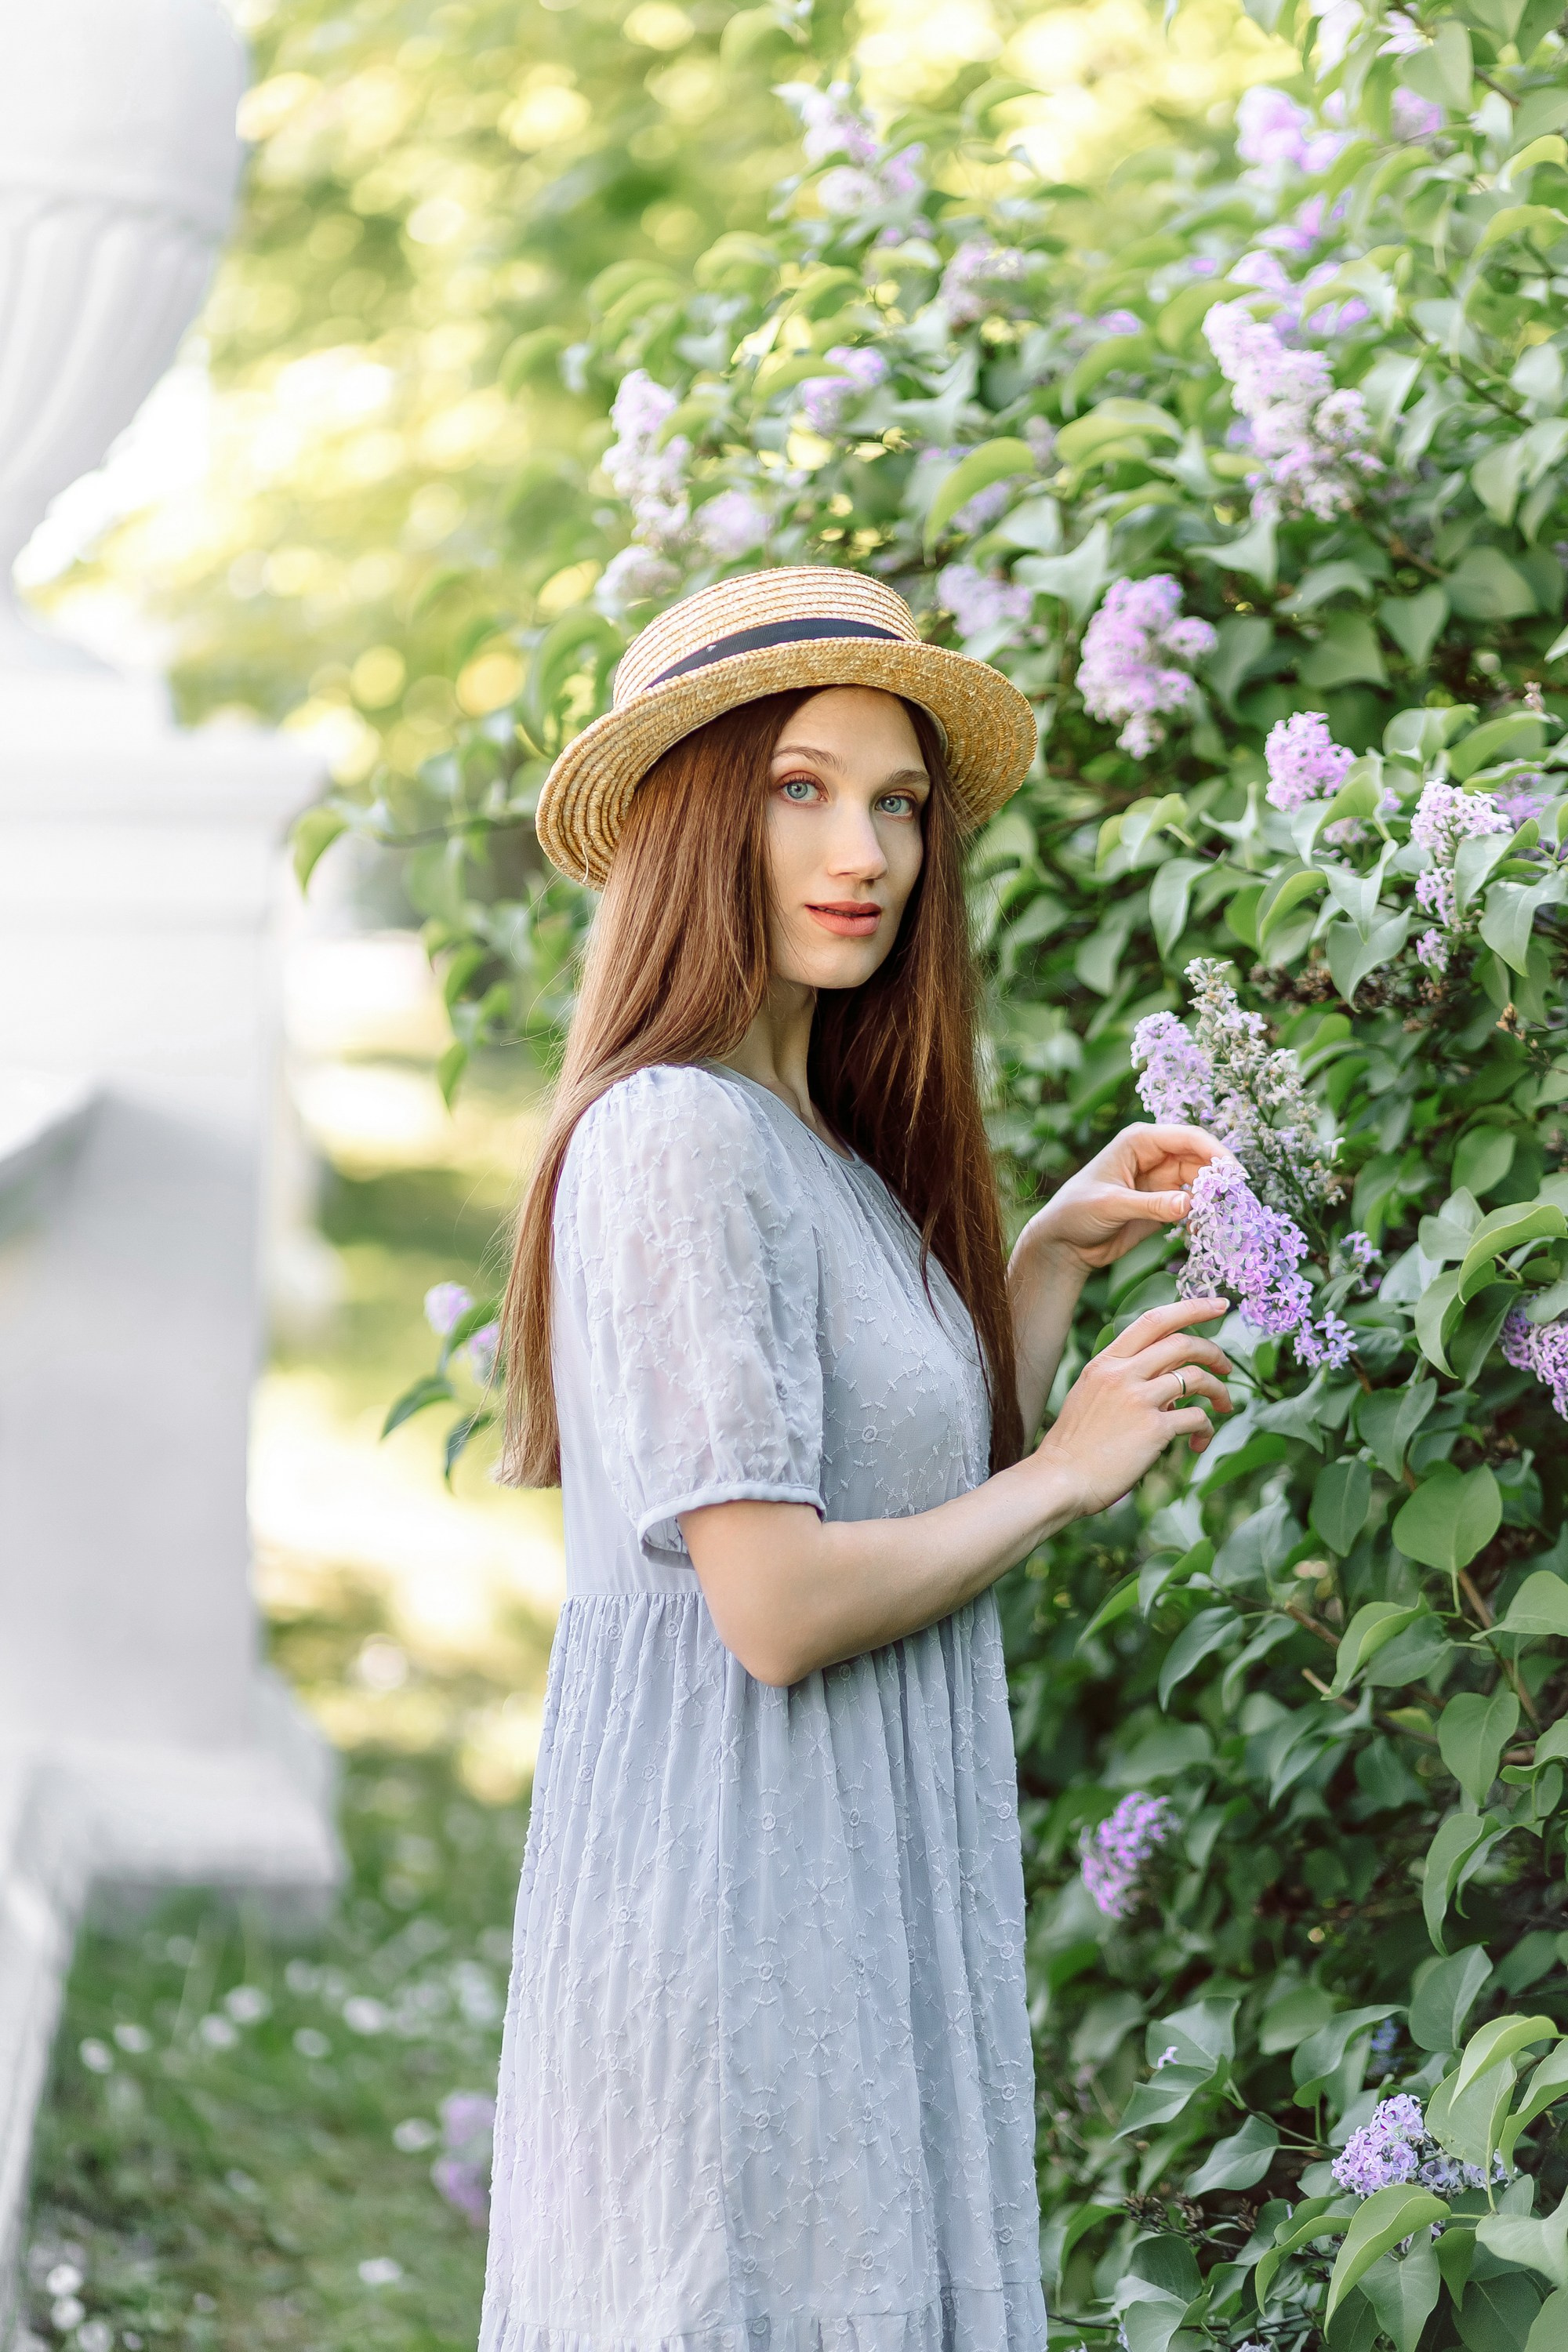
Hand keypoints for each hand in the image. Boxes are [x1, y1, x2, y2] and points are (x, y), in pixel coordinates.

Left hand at [1014, 1122, 1233, 1274]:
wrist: (1064, 1243)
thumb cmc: (1076, 1212)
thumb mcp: (1111, 1205)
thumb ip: (1151, 1205)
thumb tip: (1189, 1205)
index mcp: (1139, 1141)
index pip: (1188, 1138)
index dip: (1216, 1152)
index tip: (1235, 1174)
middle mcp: (1154, 1155)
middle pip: (1200, 1159)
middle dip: (1219, 1178)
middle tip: (1237, 1202)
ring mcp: (1160, 1180)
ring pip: (1200, 1182)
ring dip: (1214, 1198)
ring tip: (1225, 1218)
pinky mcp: (1163, 1203)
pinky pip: (1193, 1203)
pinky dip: (1203, 1214)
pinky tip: (1204, 1230)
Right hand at [1032, 1298, 1231, 1519]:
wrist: (1059, 1480)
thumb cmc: (1075, 1445)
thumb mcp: (1091, 1396)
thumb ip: (1125, 1379)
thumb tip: (1171, 1383)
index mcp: (1106, 1362)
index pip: (1154, 1320)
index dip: (1192, 1308)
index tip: (1218, 1305)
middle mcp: (1122, 1374)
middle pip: (1183, 1343)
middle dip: (1214, 1351)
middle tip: (1227, 1367)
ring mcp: (1138, 1400)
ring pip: (1196, 1377)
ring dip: (1219, 1391)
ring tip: (1224, 1406)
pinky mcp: (1153, 1429)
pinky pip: (1196, 1418)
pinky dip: (1207, 1428)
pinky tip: (1198, 1443)